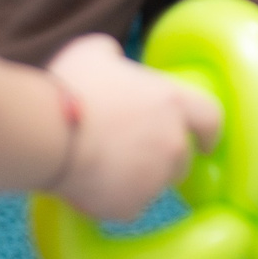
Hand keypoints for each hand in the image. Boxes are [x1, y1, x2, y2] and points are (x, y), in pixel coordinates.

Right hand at [41, 34, 222, 221]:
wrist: (45, 133)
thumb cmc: (71, 86)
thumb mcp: (95, 51)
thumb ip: (115, 56)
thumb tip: (112, 59)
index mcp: (173, 102)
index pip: (212, 119)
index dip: (209, 132)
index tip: (206, 141)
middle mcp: (173, 143)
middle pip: (182, 158)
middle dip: (163, 158)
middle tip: (132, 152)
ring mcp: (154, 179)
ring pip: (153, 184)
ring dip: (137, 178)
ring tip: (102, 165)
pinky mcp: (131, 207)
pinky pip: (127, 206)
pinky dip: (113, 199)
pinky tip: (89, 183)